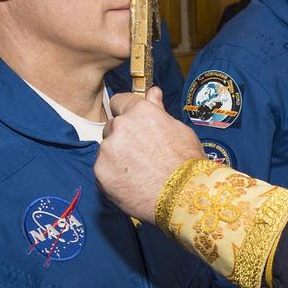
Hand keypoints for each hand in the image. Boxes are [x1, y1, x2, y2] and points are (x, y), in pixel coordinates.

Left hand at [96, 86, 202, 220]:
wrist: (183, 195)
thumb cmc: (186, 163)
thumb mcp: (178, 130)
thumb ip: (158, 110)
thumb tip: (153, 91)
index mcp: (140, 112)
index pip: (120, 101)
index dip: (126, 113)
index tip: (132, 124)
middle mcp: (120, 126)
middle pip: (112, 127)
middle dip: (122, 138)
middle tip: (141, 155)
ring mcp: (108, 150)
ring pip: (107, 150)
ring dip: (117, 158)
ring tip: (139, 173)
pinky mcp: (100, 172)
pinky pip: (103, 170)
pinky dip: (113, 177)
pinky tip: (132, 184)